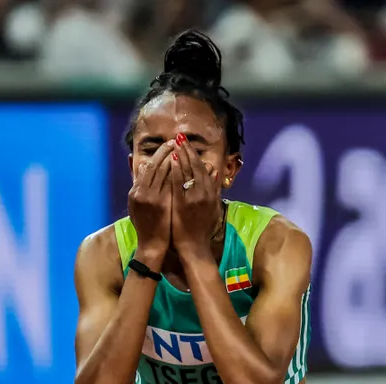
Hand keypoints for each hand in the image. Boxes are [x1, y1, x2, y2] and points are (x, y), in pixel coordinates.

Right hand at [128, 140, 176, 266]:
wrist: (152, 245)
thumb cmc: (148, 226)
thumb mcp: (139, 205)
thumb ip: (142, 186)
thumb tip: (144, 167)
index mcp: (136, 192)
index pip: (147, 168)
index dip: (158, 155)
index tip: (168, 146)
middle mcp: (140, 193)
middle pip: (153, 166)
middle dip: (164, 152)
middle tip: (175, 141)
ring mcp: (150, 198)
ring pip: (161, 172)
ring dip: (171, 158)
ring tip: (180, 148)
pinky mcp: (160, 204)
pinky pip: (169, 184)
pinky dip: (176, 173)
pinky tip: (184, 165)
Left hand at [170, 135, 222, 261]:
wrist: (194, 246)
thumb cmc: (200, 228)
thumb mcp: (211, 206)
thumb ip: (212, 188)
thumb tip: (213, 170)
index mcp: (211, 193)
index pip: (203, 168)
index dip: (194, 154)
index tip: (186, 143)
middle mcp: (205, 193)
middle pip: (196, 166)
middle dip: (187, 150)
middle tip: (180, 136)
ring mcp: (195, 198)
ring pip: (188, 171)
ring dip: (181, 155)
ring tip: (174, 143)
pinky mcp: (185, 203)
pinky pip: (180, 182)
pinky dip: (176, 169)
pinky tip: (172, 159)